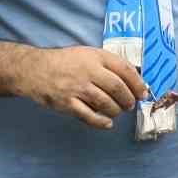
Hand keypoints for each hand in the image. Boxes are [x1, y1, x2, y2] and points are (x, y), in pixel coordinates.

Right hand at [14, 46, 148, 128]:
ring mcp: (76, 88)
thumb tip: (135, 78)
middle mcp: (87, 71)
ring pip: (105, 103)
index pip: (124, 69)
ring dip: (116, 110)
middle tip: (130, 104)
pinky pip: (88, 116)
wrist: (34, 70)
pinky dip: (101, 121)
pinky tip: (107, 123)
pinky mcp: (66, 103)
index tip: (143, 92)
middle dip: (128, 99)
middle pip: (117, 88)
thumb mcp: (88, 54)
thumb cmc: (66, 62)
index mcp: (95, 57)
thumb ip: (109, 64)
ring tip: (118, 111)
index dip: (137, 83)